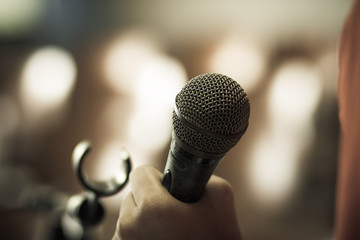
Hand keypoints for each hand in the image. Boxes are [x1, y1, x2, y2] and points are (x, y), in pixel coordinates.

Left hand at [113, 166, 241, 239]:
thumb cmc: (216, 236)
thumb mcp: (221, 195)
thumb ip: (197, 174)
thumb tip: (183, 171)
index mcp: (152, 207)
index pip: (140, 173)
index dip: (157, 178)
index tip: (168, 189)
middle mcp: (129, 225)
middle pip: (132, 195)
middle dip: (149, 200)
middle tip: (171, 214)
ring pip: (127, 216)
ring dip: (142, 219)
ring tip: (166, 232)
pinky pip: (124, 235)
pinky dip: (138, 235)